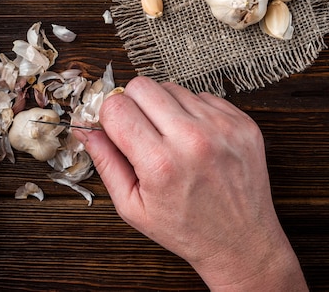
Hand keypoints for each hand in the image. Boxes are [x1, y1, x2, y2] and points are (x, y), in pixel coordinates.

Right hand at [76, 77, 305, 290]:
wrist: (242, 242)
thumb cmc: (185, 229)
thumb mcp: (132, 207)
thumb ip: (105, 163)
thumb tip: (86, 129)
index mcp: (160, 164)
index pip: (116, 107)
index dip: (108, 117)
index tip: (115, 130)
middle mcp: (193, 139)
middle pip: (142, 86)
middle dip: (132, 104)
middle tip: (139, 130)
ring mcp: (222, 127)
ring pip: (171, 87)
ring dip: (163, 107)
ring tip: (170, 138)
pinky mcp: (242, 122)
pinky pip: (201, 96)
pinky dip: (191, 112)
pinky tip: (194, 139)